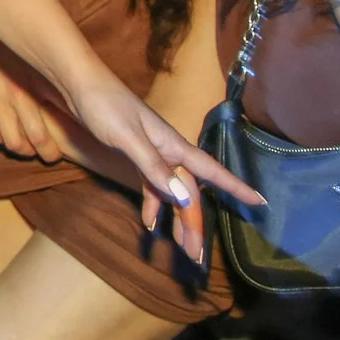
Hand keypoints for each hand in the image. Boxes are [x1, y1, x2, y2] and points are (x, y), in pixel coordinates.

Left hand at [68, 66, 262, 245]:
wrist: (78, 83)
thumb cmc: (105, 106)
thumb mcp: (128, 138)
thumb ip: (154, 168)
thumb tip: (184, 197)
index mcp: (173, 145)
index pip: (211, 171)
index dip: (235, 187)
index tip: (260, 201)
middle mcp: (167, 151)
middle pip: (188, 192)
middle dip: (194, 223)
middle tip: (196, 256)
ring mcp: (151, 153)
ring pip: (172, 192)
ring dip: (176, 218)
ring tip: (181, 247)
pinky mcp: (134, 155)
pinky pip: (151, 185)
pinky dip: (152, 204)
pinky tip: (149, 223)